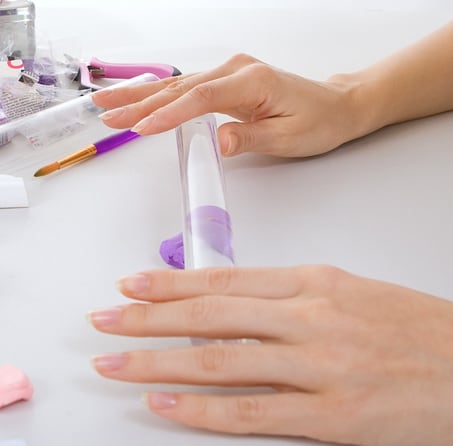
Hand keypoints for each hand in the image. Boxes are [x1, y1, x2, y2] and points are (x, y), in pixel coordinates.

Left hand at [88, 265, 452, 445]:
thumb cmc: (404, 325)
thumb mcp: (341, 290)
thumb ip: (284, 295)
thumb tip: (229, 300)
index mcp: (312, 282)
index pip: (224, 280)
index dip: (171, 284)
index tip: (133, 285)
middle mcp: (309, 319)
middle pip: (211, 316)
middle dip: (150, 317)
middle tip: (106, 318)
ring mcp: (319, 368)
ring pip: (220, 360)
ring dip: (159, 360)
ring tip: (117, 360)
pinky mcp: (333, 417)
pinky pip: (251, 412)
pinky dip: (201, 408)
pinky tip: (164, 401)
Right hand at [92, 54, 366, 157]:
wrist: (335, 107)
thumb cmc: (317, 122)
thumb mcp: (287, 138)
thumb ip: (250, 138)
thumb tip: (216, 142)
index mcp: (252, 81)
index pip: (199, 99)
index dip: (167, 115)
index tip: (139, 129)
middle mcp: (237, 70)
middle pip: (179, 87)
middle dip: (139, 101)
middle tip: (105, 111)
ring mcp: (232, 73)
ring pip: (179, 85)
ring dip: (142, 95)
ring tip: (110, 103)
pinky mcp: (230, 82)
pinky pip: (190, 88)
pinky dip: (162, 95)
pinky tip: (142, 97)